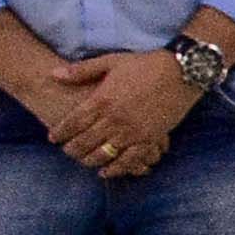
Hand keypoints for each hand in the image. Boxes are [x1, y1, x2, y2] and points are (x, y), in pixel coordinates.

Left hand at [45, 50, 198, 179]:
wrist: (181, 72)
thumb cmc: (145, 65)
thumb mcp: (110, 62)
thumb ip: (81, 70)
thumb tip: (52, 74)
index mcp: (102, 100)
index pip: (73, 122)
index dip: (60, 132)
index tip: (53, 137)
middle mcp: (114, 119)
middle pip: (84, 141)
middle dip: (71, 149)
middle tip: (66, 151)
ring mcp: (132, 131)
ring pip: (103, 154)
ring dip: (89, 160)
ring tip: (83, 160)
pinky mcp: (149, 139)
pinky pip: (129, 160)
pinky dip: (116, 169)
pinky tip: (106, 172)